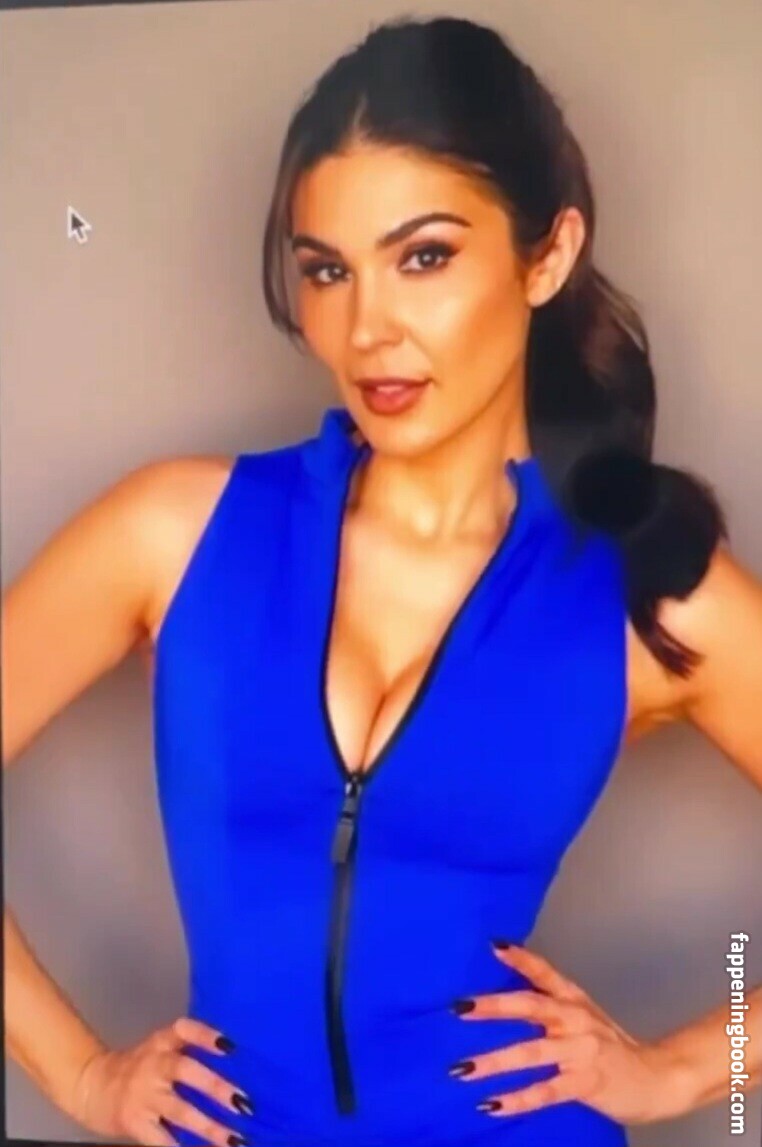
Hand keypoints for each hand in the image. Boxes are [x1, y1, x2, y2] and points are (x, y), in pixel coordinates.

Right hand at [71, 1016, 253, 1145]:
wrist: (92, 1085)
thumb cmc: (139, 1067)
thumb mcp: (159, 1048)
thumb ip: (188, 1051)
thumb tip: (237, 1066)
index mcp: (161, 1042)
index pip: (184, 1030)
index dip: (205, 1036)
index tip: (230, 1045)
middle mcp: (153, 1064)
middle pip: (185, 1070)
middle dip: (215, 1086)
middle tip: (243, 1101)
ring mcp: (143, 1095)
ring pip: (179, 1110)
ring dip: (209, 1126)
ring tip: (235, 1139)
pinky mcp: (134, 1122)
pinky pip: (161, 1138)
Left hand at [449, 941, 695, 1125]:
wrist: (657, 1078)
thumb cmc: (609, 1046)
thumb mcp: (582, 1016)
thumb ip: (550, 1005)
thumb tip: (505, 996)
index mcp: (574, 1000)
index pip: (544, 973)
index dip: (521, 958)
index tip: (493, 945)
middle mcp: (576, 1019)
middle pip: (531, 1006)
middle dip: (493, 1006)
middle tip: (459, 1008)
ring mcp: (582, 1051)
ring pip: (531, 1053)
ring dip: (494, 1061)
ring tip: (462, 1069)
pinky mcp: (586, 1083)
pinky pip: (545, 1091)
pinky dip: (517, 1099)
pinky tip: (490, 1104)